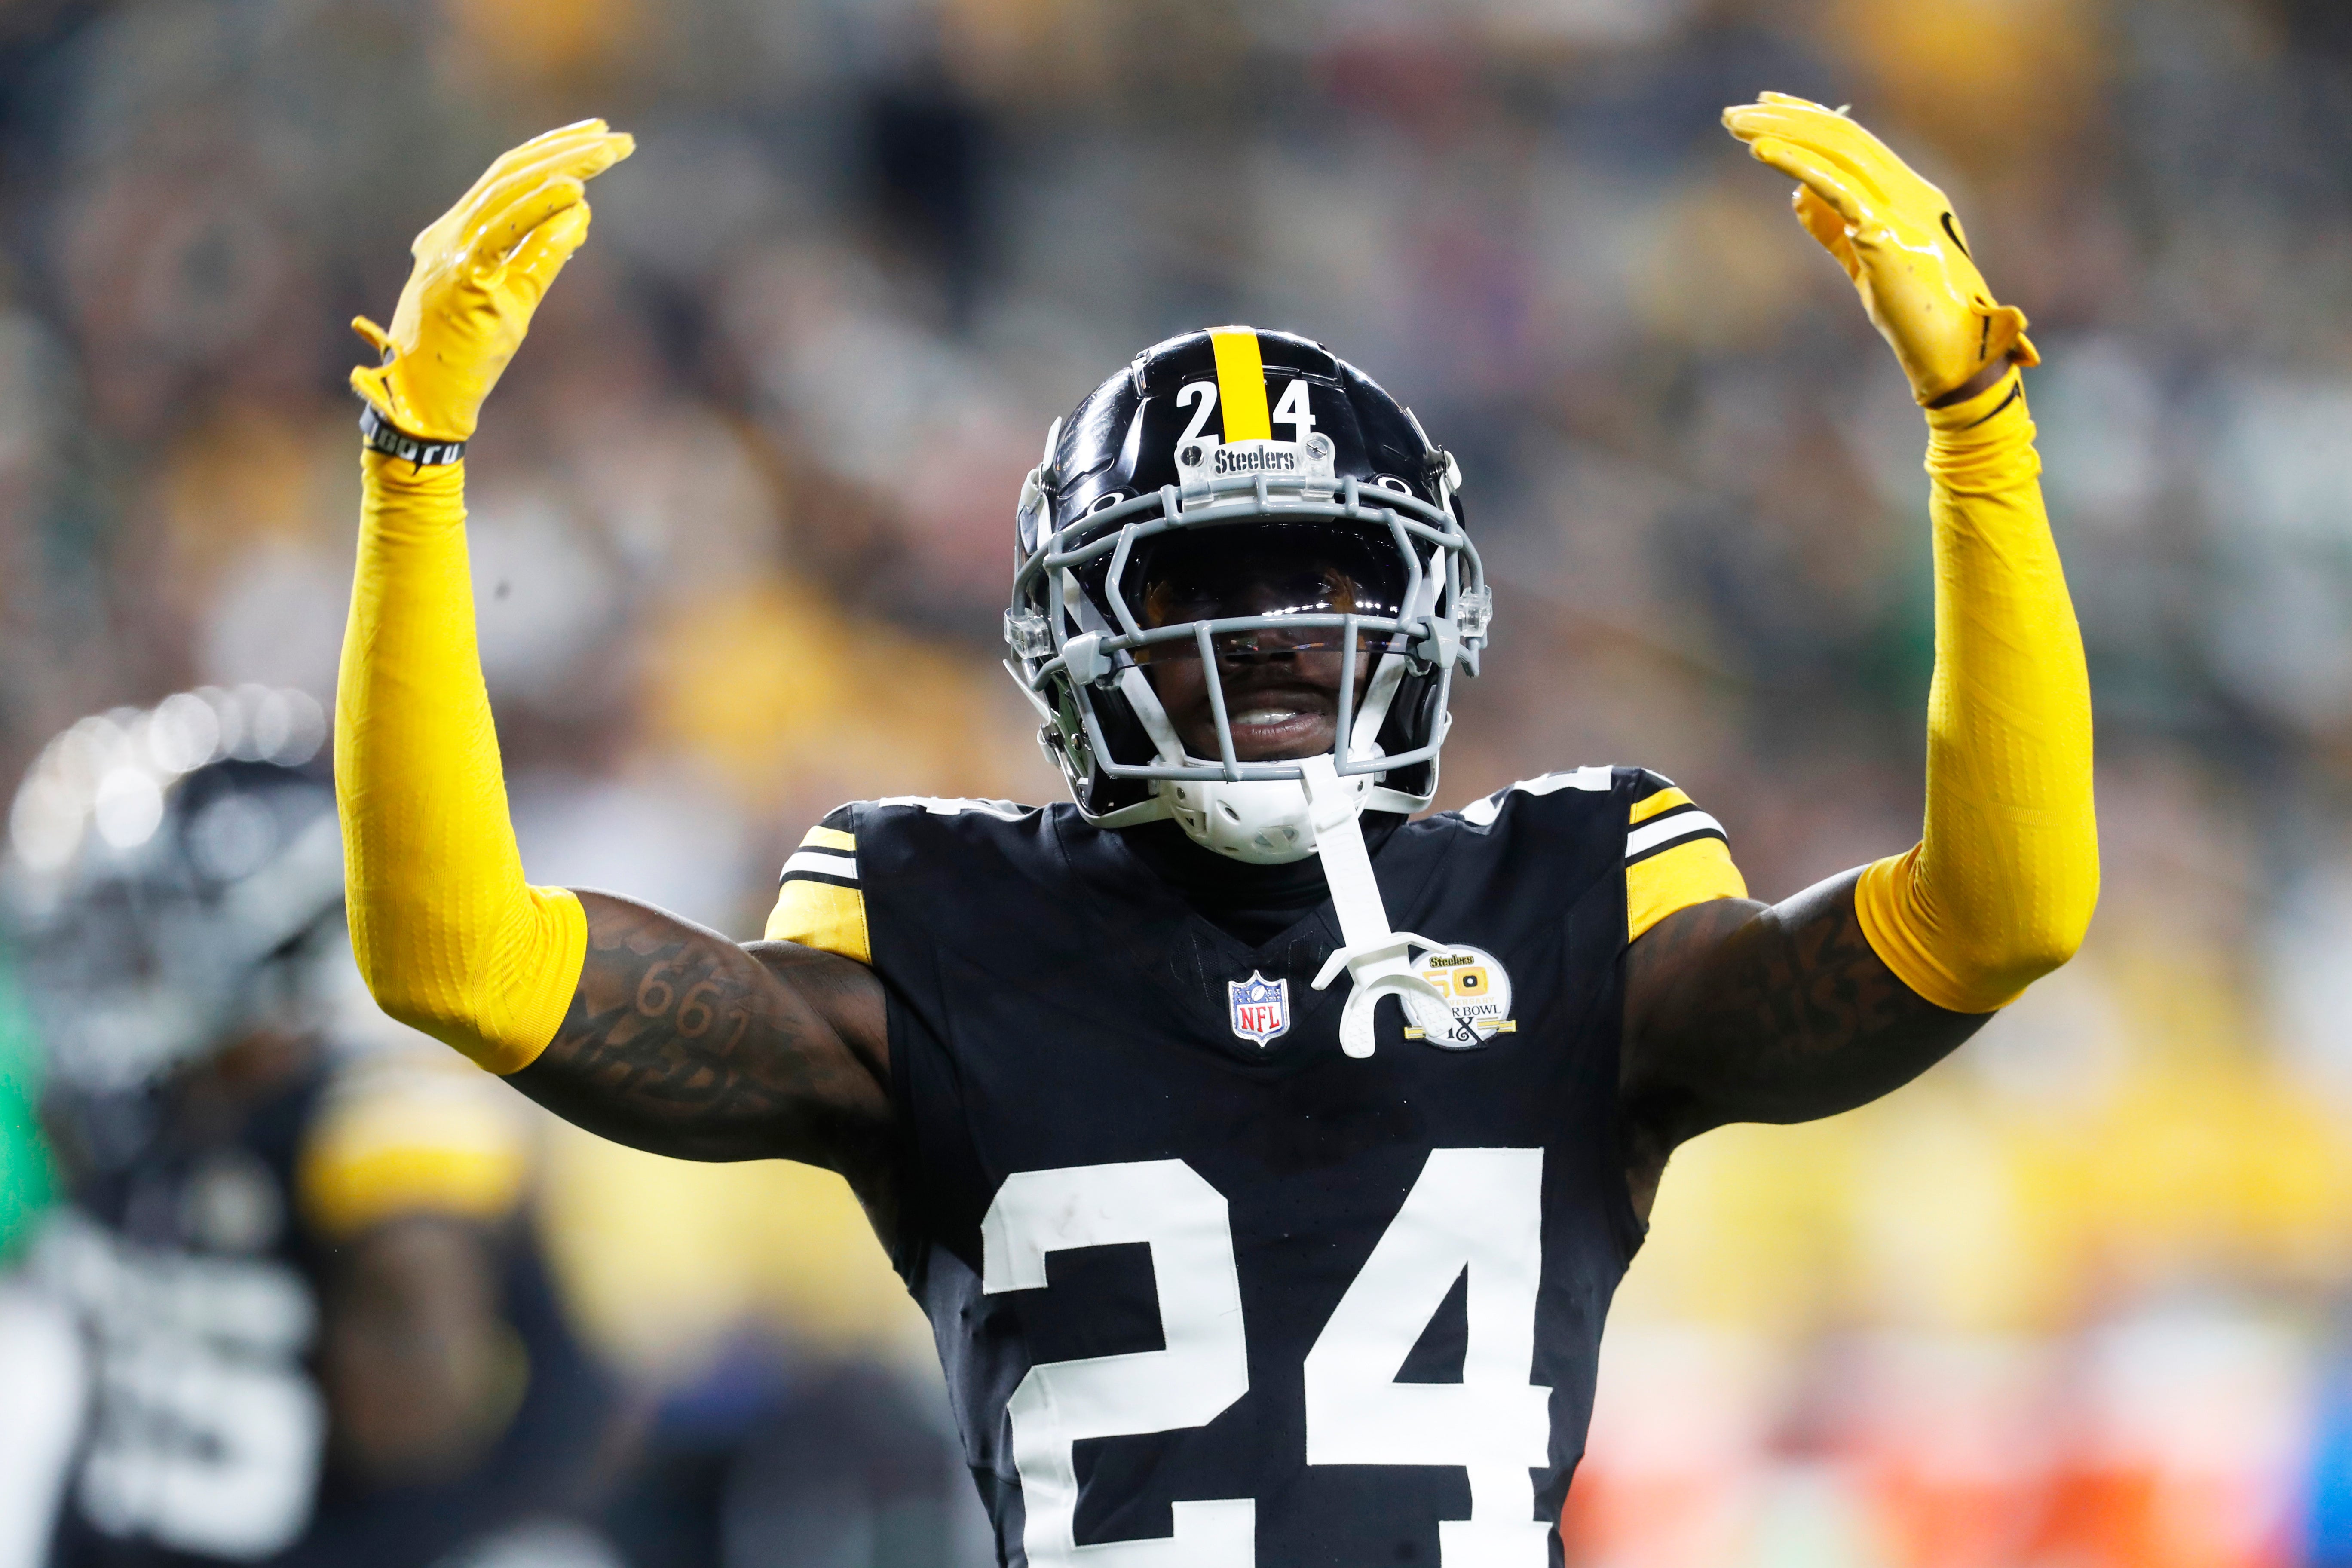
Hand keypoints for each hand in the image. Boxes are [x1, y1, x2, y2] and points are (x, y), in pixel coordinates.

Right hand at [349, 120, 633, 442]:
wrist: (425, 402)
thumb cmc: (468, 357)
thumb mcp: (516, 299)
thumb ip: (542, 256)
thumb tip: (581, 214)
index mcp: (457, 234)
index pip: (509, 176)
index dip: (553, 152)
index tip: (597, 139)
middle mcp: (450, 233)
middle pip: (513, 171)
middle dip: (568, 149)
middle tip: (618, 139)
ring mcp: (450, 251)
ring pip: (511, 189)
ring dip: (564, 166)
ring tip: (609, 152)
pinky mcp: (459, 276)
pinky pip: (503, 229)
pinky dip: (539, 205)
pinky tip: (576, 189)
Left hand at [1722, 92, 2036, 404]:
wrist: (1951, 352)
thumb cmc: (1912, 313)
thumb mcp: (1866, 262)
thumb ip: (1835, 228)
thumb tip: (1796, 197)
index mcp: (1910, 193)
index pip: (1853, 139)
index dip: (1809, 117)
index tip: (1767, 105)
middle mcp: (1908, 190)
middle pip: (1840, 134)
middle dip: (1785, 117)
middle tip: (1733, 112)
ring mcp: (1899, 209)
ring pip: (1835, 150)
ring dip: (1782, 131)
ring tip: (1735, 123)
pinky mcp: (1883, 234)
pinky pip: (1835, 187)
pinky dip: (1796, 164)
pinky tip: (1761, 151)